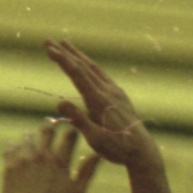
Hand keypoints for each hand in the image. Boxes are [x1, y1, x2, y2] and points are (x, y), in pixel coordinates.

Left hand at [0, 124, 98, 192]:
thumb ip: (88, 172)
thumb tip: (98, 155)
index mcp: (60, 162)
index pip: (69, 136)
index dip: (72, 132)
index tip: (71, 132)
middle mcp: (42, 156)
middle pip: (47, 130)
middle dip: (51, 126)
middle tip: (51, 125)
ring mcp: (24, 160)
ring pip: (28, 138)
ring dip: (33, 136)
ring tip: (34, 137)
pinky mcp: (10, 166)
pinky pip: (11, 148)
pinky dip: (16, 147)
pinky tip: (17, 150)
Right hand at [44, 38, 155, 165]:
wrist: (143, 152)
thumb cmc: (117, 149)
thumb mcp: (95, 139)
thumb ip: (79, 119)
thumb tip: (60, 102)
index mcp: (99, 101)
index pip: (78, 75)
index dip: (63, 60)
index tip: (49, 49)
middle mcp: (108, 92)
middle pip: (84, 67)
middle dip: (65, 53)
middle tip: (49, 41)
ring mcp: (115, 92)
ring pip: (94, 68)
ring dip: (78, 56)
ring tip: (66, 44)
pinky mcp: (120, 96)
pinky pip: (102, 75)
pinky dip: (90, 66)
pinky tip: (87, 66)